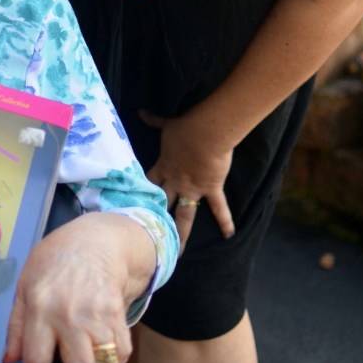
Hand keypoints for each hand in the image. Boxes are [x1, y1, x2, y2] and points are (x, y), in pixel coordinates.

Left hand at [3, 214, 154, 362]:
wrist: (96, 241)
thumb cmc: (54, 262)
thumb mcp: (25, 286)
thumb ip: (16, 325)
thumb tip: (10, 361)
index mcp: (39, 307)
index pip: (37, 359)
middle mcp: (68, 314)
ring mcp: (96, 315)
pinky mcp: (117, 313)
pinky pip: (121, 353)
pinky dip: (114, 361)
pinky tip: (104, 352)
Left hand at [141, 109, 235, 251]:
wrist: (206, 132)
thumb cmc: (185, 127)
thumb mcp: (166, 125)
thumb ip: (153, 120)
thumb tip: (141, 111)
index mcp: (163, 168)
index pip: (148, 185)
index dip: (140, 196)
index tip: (133, 209)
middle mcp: (175, 182)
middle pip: (162, 207)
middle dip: (156, 222)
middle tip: (150, 239)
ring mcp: (192, 188)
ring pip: (184, 216)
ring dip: (181, 234)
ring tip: (178, 252)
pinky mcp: (210, 188)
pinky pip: (218, 207)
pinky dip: (224, 220)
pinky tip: (229, 234)